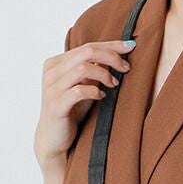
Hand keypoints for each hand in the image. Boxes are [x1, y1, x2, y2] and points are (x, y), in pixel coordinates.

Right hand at [34, 39, 133, 164]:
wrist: (54, 138)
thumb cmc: (71, 111)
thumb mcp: (83, 85)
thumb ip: (93, 69)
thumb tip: (118, 53)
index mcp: (56, 63)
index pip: (87, 46)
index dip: (111, 45)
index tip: (130, 47)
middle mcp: (52, 72)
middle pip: (87, 52)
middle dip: (111, 57)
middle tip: (125, 68)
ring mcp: (52, 88)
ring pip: (83, 69)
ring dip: (104, 75)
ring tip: (113, 84)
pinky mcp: (56, 105)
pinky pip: (79, 91)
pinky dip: (95, 91)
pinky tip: (101, 96)